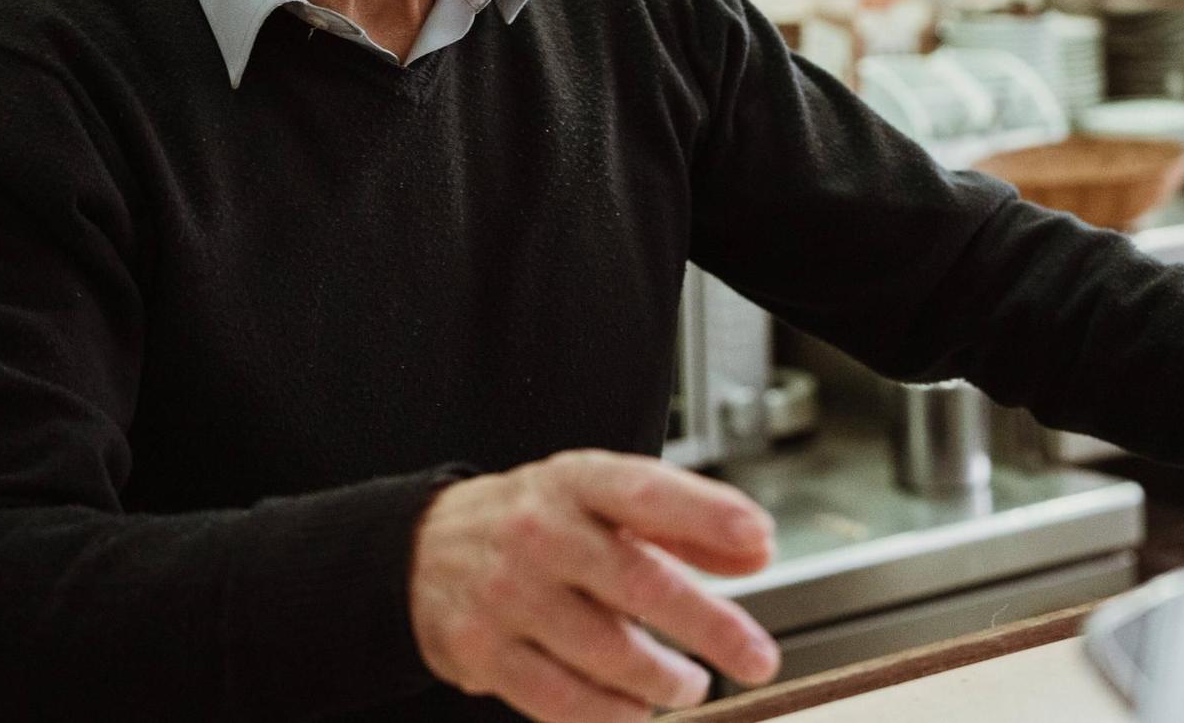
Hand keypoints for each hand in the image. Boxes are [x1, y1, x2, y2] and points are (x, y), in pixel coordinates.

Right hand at [410, 450, 780, 721]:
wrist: (423, 550)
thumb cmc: (538, 523)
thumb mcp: (604, 501)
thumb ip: (685, 525)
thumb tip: (756, 552)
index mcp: (575, 482)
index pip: (647, 491)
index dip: (707, 514)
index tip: (760, 539)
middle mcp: (539, 531)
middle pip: (639, 582)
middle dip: (710, 626)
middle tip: (757, 656)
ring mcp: (506, 593)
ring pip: (606, 651)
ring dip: (663, 679)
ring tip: (688, 685)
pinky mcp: (482, 650)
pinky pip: (561, 699)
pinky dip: (611, 713)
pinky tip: (635, 709)